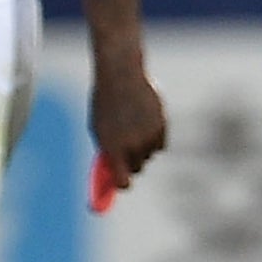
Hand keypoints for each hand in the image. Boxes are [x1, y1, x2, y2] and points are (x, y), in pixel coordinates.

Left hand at [91, 59, 167, 193]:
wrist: (120, 78)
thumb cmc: (104, 105)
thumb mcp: (99, 129)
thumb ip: (107, 151)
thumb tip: (113, 171)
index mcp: (114, 149)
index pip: (123, 181)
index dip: (121, 183)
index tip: (120, 183)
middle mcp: (133, 146)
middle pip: (137, 169)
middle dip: (130, 164)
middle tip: (123, 155)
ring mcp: (149, 137)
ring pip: (148, 155)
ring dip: (141, 149)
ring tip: (130, 129)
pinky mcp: (162, 127)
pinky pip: (159, 144)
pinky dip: (152, 139)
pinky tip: (143, 123)